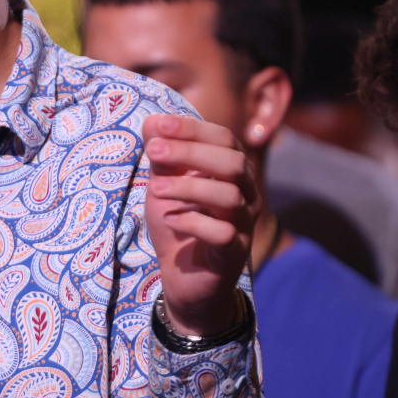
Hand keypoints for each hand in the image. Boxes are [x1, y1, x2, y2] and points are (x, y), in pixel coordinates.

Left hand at [143, 114, 256, 336]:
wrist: (182, 277)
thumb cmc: (178, 223)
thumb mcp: (163, 183)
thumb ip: (162, 155)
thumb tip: (151, 120)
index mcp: (232, 172)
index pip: (224, 138)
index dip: (192, 129)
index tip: (158, 125)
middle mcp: (246, 195)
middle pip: (233, 163)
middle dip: (191, 152)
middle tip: (154, 151)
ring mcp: (244, 226)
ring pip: (231, 197)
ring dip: (189, 187)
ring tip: (156, 188)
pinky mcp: (234, 255)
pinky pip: (224, 234)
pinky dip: (194, 222)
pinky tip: (171, 220)